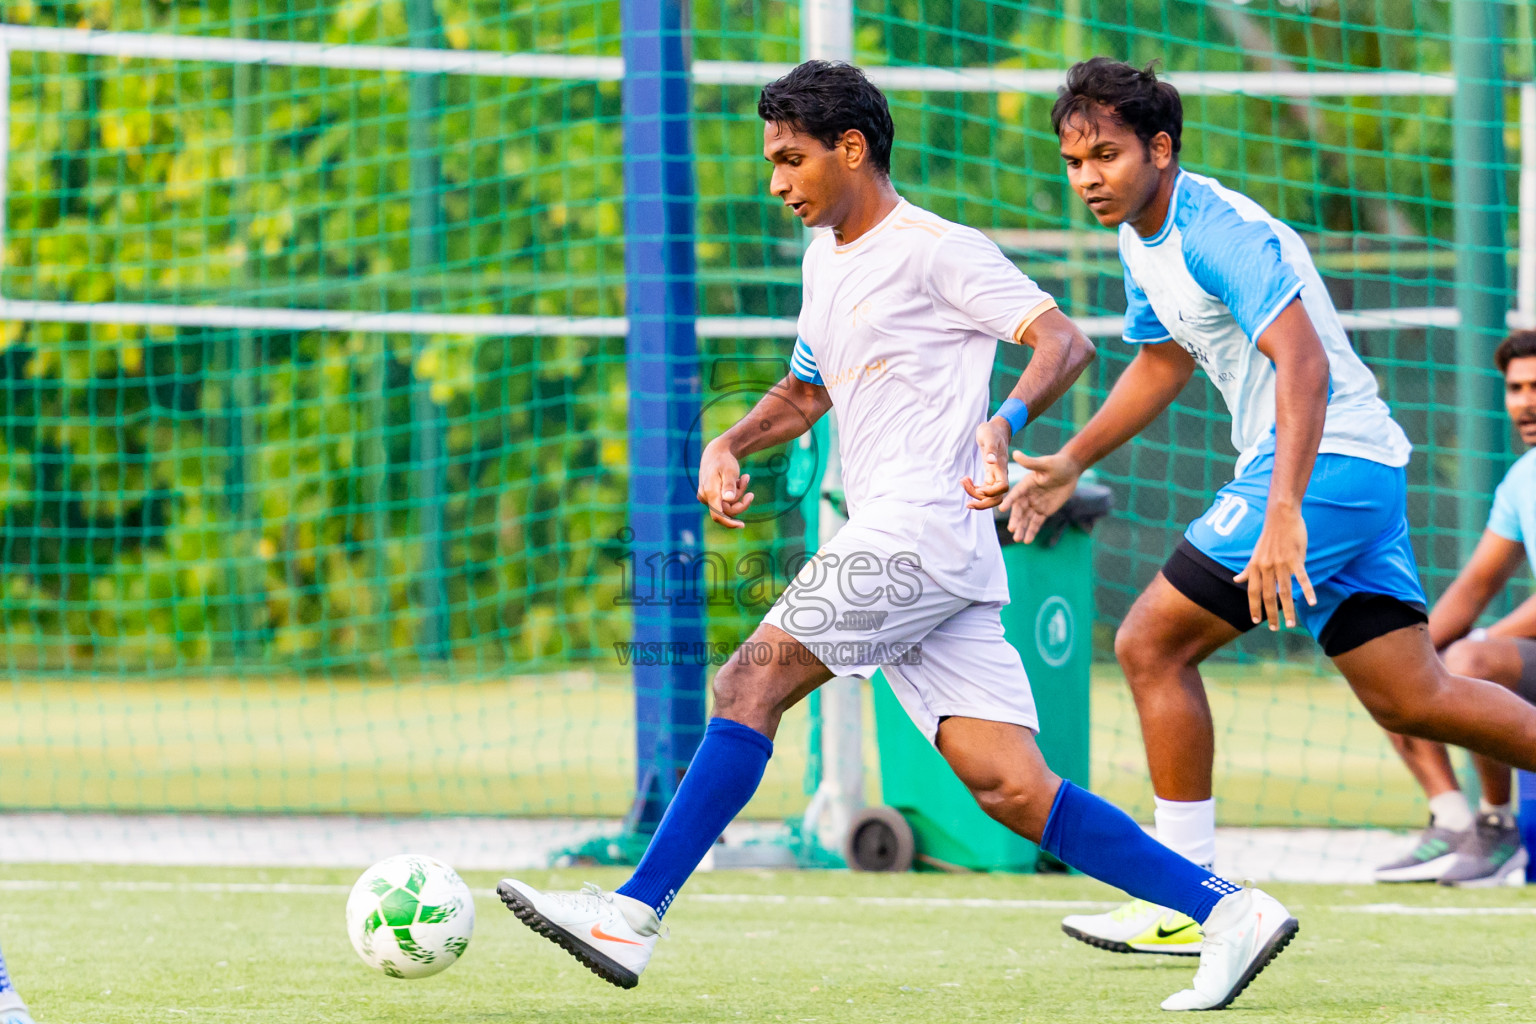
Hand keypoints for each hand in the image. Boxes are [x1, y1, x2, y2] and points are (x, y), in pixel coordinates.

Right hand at [697, 439, 753, 528]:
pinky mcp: (711, 496)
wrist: (716, 452)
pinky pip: (726, 500)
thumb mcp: (730, 470)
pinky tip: (739, 480)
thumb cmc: (723, 461)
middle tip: (748, 484)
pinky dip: (735, 492)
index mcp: (710, 493)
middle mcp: (706, 497)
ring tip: (744, 477)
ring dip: (739, 493)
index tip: (742, 525)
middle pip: (728, 510)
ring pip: (728, 504)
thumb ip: (729, 485)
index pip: (718, 515)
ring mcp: (707, 497)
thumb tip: (729, 499)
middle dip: (741, 499)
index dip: (729, 523)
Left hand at [962, 418, 1013, 510]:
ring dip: (976, 496)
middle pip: (997, 498)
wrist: (996, 428)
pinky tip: (966, 482)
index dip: (991, 493)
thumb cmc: (992, 431)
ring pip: (990, 496)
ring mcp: (995, 476)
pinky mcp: (990, 475)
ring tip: (963, 483)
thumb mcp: (989, 437)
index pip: (1003, 488)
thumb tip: (991, 461)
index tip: (978, 489)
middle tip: (967, 503)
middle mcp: (1000, 474)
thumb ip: (990, 450)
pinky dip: (975, 490)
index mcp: (1001, 467)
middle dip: (982, 503)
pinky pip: (985, 490)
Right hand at [999, 450, 1081, 543]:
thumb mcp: (1044, 463)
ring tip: (1018, 539)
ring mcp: (1035, 504)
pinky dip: (1032, 531)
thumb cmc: (1057, 464)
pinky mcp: (1044, 511)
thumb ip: (1030, 462)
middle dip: (1016, 520)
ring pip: (1027, 519)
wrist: (1070, 470)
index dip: (1009, 501)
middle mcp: (1028, 496)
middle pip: (1020, 510)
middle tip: (1012, 530)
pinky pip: (1037, 523)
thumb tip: (1015, 453)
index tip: (1002, 509)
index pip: (1016, 494)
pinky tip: (1028, 540)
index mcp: (1025, 484)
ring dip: (1022, 529)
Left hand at [1233, 505, 1315, 629]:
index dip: (1253, 606)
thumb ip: (1248, 569)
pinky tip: (1311, 602)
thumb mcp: (1255, 554)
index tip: (1255, 620)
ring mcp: (1281, 564)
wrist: (1281, 516)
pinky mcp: (1295, 558)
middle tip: (1276, 629)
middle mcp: (1266, 567)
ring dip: (1288, 609)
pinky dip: (1307, 590)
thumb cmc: (1269, 536)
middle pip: (1268, 596)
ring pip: (1285, 591)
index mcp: (1256, 567)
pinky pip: (1302, 578)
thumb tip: (1236, 579)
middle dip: (1271, 614)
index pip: (1253, 592)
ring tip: (1291, 624)